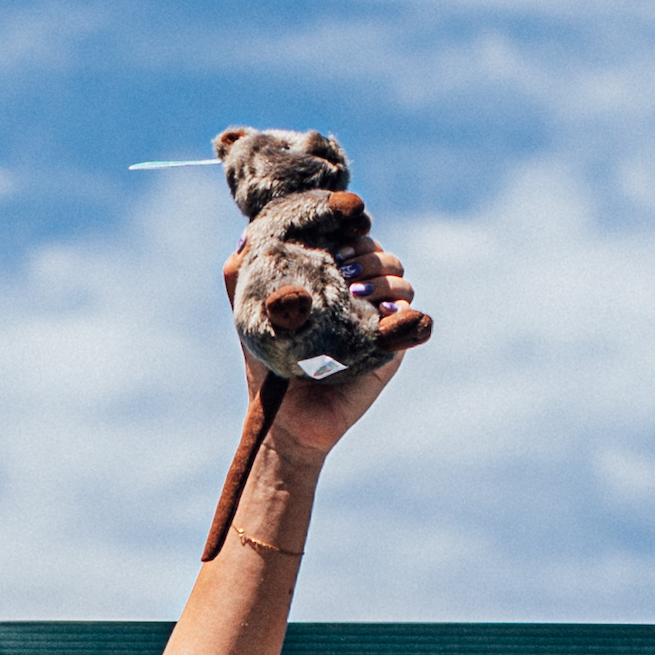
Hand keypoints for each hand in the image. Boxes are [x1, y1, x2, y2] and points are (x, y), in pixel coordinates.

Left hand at [226, 240, 417, 461]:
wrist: (286, 419)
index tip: (336, 245)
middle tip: (343, 271)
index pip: (357, 242)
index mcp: (335, 283)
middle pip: (384, 257)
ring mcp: (380, 322)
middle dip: (368, 256)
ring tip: (355, 296)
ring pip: (401, 282)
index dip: (354, 235)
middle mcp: (361, 299)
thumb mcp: (248, 317)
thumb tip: (245, 238)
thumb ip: (239, 278)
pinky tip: (381, 316)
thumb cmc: (267, 368)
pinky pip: (414, 320)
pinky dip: (404, 312)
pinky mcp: (393, 348)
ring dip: (383, 280)